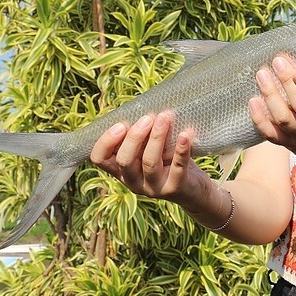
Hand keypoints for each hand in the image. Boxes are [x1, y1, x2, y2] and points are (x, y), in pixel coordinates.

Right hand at [90, 112, 211, 206]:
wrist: (195, 190)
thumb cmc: (168, 162)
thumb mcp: (150, 150)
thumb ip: (142, 136)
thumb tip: (142, 105)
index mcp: (122, 171)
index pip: (100, 159)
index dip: (105, 142)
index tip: (121, 124)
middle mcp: (133, 182)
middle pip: (125, 160)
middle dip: (135, 137)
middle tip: (148, 118)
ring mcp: (154, 188)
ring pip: (149, 163)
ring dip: (157, 138)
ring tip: (165, 118)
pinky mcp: (176, 188)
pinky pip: (177, 167)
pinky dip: (181, 150)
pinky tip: (184, 135)